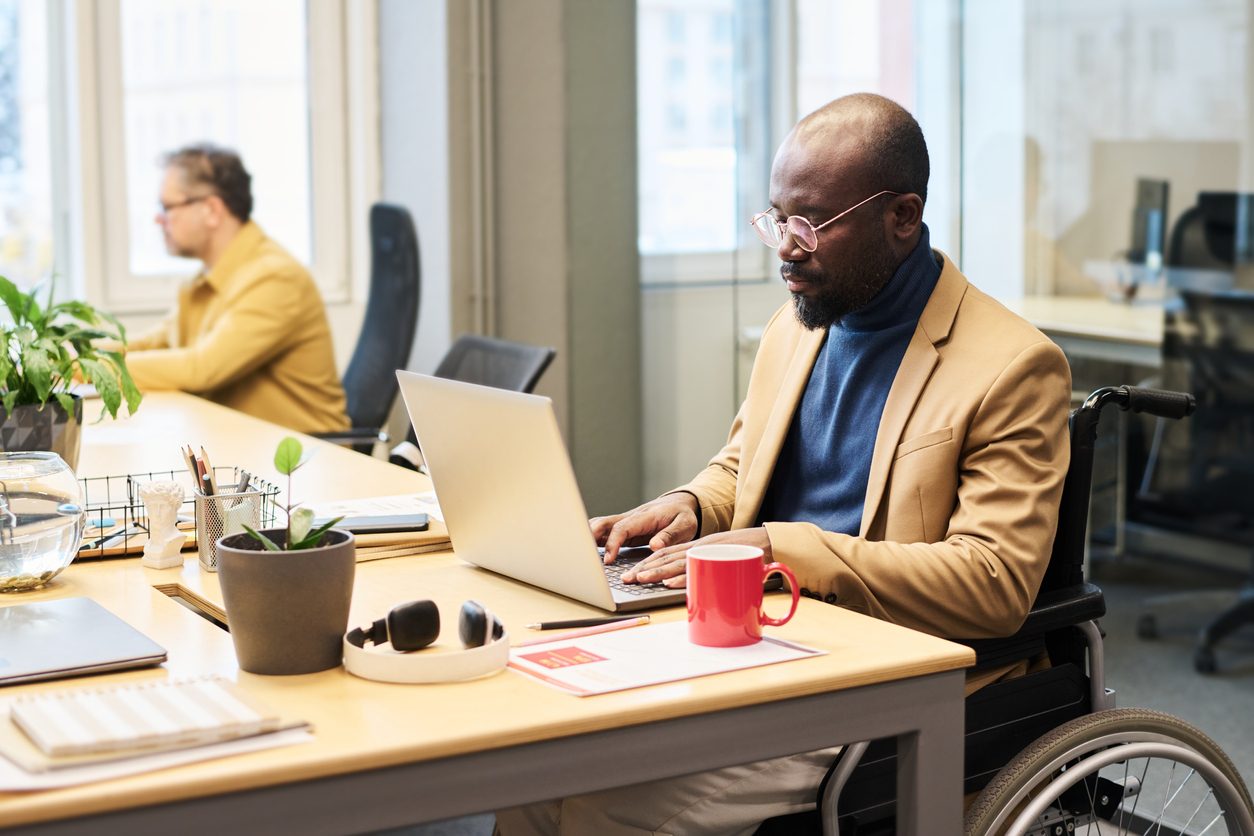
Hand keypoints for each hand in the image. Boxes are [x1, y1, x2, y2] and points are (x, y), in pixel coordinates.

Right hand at [591, 493, 698, 562]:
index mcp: (644, 517)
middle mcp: (631, 517)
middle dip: (590, 537)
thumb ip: (670, 535)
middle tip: (582, 556)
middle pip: (603, 523)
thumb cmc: (683, 515)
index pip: (622, 528)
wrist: (680, 504)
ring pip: (600, 526)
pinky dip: (592, 539)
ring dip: (588, 537)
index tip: (608, 560)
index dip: (612, 543)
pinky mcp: (623, 528)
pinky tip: (586, 552)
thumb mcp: (685, 525)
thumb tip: (654, 546)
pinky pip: (604, 532)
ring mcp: (625, 522)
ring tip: (579, 555)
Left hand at [622, 527, 771, 587]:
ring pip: (678, 563)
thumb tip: (694, 586)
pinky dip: (682, 577)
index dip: (649, 561)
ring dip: (657, 573)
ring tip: (640, 580)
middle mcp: (702, 547)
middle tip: (627, 579)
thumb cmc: (750, 552)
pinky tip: (668, 583)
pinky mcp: (722, 561)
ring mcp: (711, 554)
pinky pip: (699, 570)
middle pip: (667, 557)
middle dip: (645, 568)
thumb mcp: (723, 557)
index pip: (668, 551)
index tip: (633, 571)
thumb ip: (709, 568)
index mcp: (700, 546)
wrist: (775, 542)